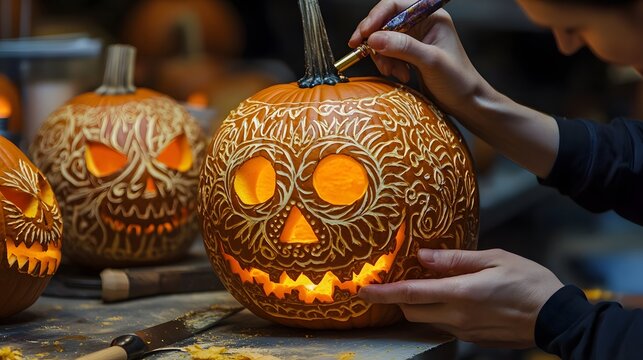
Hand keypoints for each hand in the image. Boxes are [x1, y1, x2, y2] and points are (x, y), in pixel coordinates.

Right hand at [349, 0, 492, 121]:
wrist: (467, 103)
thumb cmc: (458, 80)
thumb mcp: (430, 61)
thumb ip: (403, 47)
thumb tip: (374, 38)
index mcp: (430, 16)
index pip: (395, 7)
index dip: (375, 18)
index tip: (362, 35)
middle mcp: (421, 24)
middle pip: (385, 23)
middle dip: (377, 42)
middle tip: (368, 57)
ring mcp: (415, 40)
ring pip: (383, 41)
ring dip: (383, 58)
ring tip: (396, 74)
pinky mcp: (409, 55)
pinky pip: (388, 54)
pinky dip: (388, 65)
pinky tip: (401, 76)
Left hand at [358, 248, 563, 347]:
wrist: (556, 316)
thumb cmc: (528, 281)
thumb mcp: (492, 259)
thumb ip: (454, 259)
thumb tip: (423, 256)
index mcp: (460, 294)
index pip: (410, 294)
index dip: (383, 293)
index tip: (362, 290)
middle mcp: (457, 317)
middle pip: (412, 312)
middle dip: (398, 299)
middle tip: (395, 281)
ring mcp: (465, 332)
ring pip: (426, 321)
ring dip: (418, 306)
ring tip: (423, 286)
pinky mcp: (473, 339)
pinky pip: (444, 327)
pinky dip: (437, 313)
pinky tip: (449, 298)